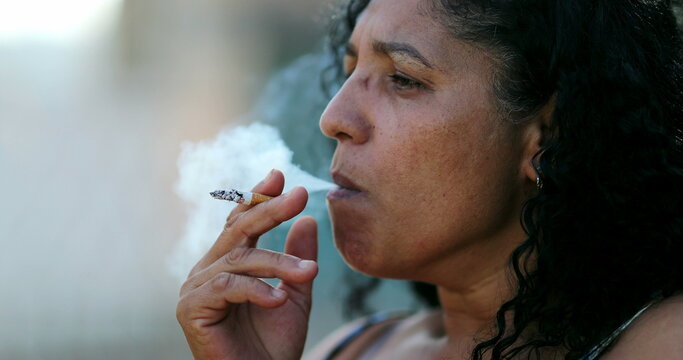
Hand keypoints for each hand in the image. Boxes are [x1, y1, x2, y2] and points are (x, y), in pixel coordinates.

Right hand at [176, 170, 318, 359]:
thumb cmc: (273, 344)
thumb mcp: (295, 293)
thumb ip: (297, 258)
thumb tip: (308, 219)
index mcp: (228, 262)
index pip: (240, 221)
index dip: (258, 197)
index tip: (280, 175)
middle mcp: (208, 269)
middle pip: (238, 229)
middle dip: (270, 209)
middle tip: (299, 196)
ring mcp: (195, 287)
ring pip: (240, 259)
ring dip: (278, 263)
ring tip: (309, 273)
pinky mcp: (190, 308)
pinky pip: (226, 286)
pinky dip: (256, 290)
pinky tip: (278, 299)